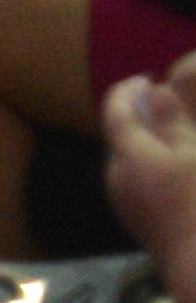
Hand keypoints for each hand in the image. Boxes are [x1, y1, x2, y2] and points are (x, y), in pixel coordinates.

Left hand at [107, 74, 195, 287]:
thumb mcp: (193, 156)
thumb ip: (173, 124)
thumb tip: (155, 92)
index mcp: (127, 155)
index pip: (116, 111)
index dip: (128, 90)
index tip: (145, 78)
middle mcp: (117, 178)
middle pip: (120, 136)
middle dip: (140, 118)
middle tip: (165, 105)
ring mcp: (127, 204)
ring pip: (131, 162)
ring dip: (149, 144)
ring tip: (178, 137)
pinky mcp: (142, 224)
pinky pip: (141, 184)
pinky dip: (154, 168)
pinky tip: (179, 173)